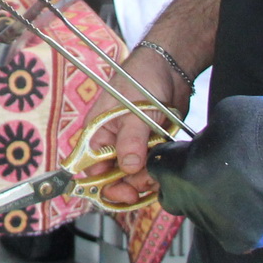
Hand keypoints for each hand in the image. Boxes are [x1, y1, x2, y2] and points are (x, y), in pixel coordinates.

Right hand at [85, 43, 184, 207]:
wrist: (169, 68)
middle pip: (115, 178)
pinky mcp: (150, 147)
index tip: (125, 194)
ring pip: (135, 176)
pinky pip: (150, 168)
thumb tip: (129, 167)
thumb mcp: (133, 111)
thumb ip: (130, 140)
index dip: (106, 186)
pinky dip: (157, 172)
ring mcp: (133, 146)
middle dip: (131, 185)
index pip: (92, 169)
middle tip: (147, 183)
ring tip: (158, 173)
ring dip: (146, 180)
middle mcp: (112, 144)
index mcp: (97, 134)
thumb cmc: (140, 80)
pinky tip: (164, 168)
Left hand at [145, 93, 262, 252]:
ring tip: (238, 184)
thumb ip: (201, 138)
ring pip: (200, 215)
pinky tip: (250, 201)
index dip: (169, 158)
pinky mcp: (239, 240)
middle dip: (183, 183)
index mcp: (182, 172)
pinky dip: (233, 218)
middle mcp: (193, 204)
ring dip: (209, 202)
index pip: (157, 167)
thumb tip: (200, 148)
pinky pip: (225, 230)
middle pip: (173, 196)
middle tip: (207, 170)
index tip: (182, 154)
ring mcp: (216, 225)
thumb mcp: (221, 117)